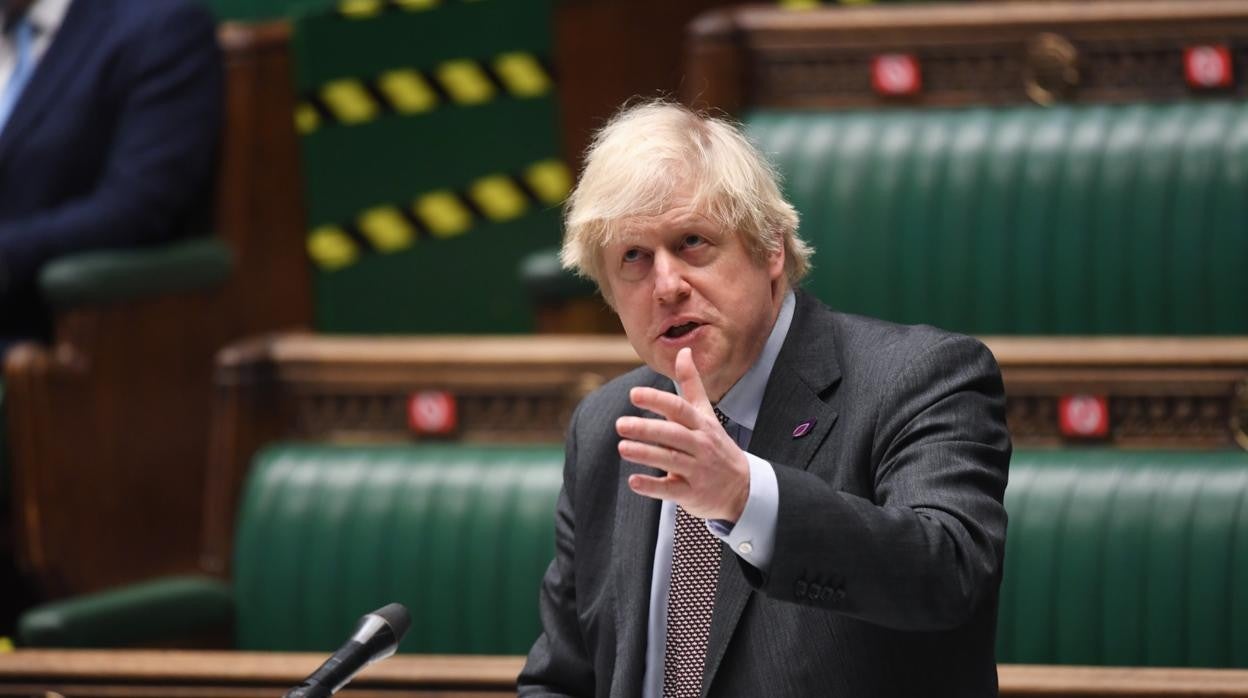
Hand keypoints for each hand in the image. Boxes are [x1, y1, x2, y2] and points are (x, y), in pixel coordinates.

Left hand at [616, 347, 750, 521]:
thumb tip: (683, 351)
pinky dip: (652, 486)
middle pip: (673, 434)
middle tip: (620, 424)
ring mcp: (698, 471)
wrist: (742, 488)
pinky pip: (671, 490)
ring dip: (646, 454)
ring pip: (671, 460)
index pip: (680, 409)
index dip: (657, 400)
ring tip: (622, 447)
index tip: (634, 394)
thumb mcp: (706, 415)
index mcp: (702, 425)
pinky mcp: (692, 494)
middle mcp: (701, 446)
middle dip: (647, 429)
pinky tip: (633, 481)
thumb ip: (691, 384)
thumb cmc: (716, 446)